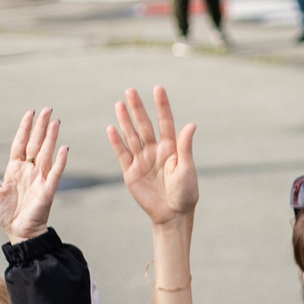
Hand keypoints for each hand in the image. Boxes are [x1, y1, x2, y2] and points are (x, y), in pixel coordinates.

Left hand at [0, 107, 68, 242]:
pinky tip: (64, 148)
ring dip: (51, 138)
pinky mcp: (48, 190)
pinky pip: (55, 172)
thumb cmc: (6, 214)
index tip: (30, 113)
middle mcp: (29, 170)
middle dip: (41, 127)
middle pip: (36, 144)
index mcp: (15, 169)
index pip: (21, 143)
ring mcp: (40, 179)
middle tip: (48, 109)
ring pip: (46, 153)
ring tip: (56, 122)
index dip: (25, 128)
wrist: (18, 232)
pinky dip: (60, 160)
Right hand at [107, 86, 199, 226]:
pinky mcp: (131, 171)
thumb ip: (185, 147)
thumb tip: (191, 124)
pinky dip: (117, 141)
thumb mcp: (187, 169)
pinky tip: (112, 128)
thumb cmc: (185, 193)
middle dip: (138, 108)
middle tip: (130, 90)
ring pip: (132, 136)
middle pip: (145, 125)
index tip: (158, 88)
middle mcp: (155, 151)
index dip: (162, 106)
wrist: (172, 214)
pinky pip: (122, 153)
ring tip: (119, 104)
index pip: (165, 122)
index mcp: (172, 149)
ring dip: (125, 120)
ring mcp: (142, 160)